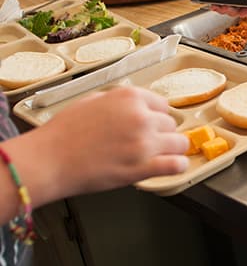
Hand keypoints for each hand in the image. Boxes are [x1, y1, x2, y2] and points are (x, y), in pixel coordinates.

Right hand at [4, 87, 188, 205]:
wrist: (49, 160)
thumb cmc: (63, 133)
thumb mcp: (93, 100)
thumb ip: (120, 101)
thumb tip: (134, 104)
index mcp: (130, 98)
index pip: (163, 105)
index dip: (157, 117)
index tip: (153, 124)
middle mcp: (141, 117)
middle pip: (171, 124)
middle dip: (162, 133)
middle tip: (148, 142)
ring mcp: (144, 143)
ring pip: (179, 143)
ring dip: (172, 149)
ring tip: (162, 154)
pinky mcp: (143, 167)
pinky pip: (176, 165)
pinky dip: (178, 165)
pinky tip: (173, 165)